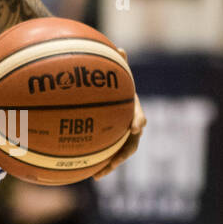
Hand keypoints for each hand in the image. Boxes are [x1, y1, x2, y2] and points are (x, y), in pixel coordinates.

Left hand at [94, 49, 145, 179]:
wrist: (112, 96)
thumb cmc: (114, 83)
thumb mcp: (116, 73)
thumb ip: (118, 63)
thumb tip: (120, 48)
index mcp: (132, 110)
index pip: (139, 116)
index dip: (138, 121)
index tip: (135, 126)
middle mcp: (129, 126)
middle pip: (131, 143)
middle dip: (124, 153)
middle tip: (115, 162)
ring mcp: (120, 138)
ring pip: (118, 154)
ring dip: (110, 165)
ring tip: (98, 174)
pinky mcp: (110, 144)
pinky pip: (105, 156)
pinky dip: (97, 164)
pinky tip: (83, 172)